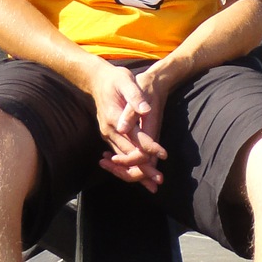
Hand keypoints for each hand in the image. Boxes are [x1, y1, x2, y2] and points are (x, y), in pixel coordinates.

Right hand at [86, 60, 166, 189]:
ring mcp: (107, 135)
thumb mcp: (126, 81)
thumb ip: (135, 97)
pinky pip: (119, 156)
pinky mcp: (109, 136)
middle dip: (144, 168)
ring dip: (137, 171)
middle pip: (128, 155)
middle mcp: (109, 131)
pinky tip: (139, 175)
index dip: (150, 147)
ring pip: (122, 160)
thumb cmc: (115, 79)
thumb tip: (145, 110)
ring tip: (152, 183)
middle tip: (160, 180)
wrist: (97, 80)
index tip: (164, 154)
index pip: (135, 138)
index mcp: (114, 119)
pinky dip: (129, 167)